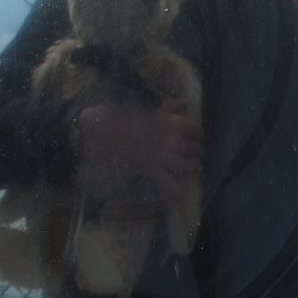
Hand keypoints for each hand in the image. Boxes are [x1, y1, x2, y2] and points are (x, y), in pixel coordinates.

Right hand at [74, 101, 202, 211]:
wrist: (101, 130)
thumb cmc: (121, 115)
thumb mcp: (147, 106)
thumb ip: (167, 107)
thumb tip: (182, 104)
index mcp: (170, 123)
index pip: (194, 128)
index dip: (197, 132)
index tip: (196, 134)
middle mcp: (170, 141)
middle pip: (193, 148)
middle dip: (196, 150)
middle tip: (196, 152)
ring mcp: (161, 157)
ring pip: (185, 165)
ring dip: (193, 167)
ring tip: (196, 167)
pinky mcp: (150, 170)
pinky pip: (166, 183)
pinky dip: (174, 190)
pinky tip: (180, 193)